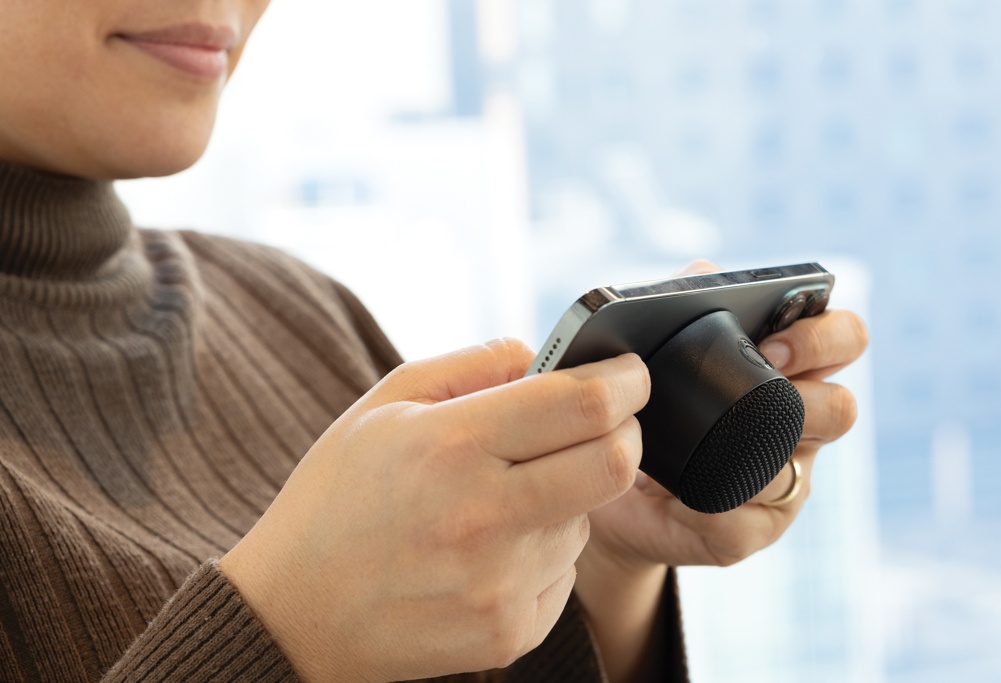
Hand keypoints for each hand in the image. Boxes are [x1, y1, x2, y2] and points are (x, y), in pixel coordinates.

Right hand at [220, 339, 649, 682]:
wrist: (293, 614)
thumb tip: (541, 354)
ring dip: (570, 495)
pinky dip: (545, 549)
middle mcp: (483, 517)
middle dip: (624, 432)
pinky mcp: (512, 633)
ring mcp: (501, 584)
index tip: (629, 374)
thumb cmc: (337, 497)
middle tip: (602, 423)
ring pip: (588, 519)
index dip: (624, 380)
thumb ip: (471, 365)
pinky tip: (491, 549)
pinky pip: (565, 572)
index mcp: (450, 446)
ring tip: (506, 497)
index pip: (582, 403)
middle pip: (614, 463)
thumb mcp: (384, 405)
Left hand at [573, 260, 867, 681]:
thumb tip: (703, 271)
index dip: (826, 337)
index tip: (774, 343)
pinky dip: (712, 509)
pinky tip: (680, 497)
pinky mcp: (749, 531)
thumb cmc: (647, 402)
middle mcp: (799, 426)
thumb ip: (686, 302)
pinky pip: (745, 524)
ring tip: (711, 444)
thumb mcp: (661, 347)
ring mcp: (782, 482)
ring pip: (798, 473)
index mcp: (790, 371)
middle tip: (761, 379)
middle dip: (808, 396)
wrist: (609, 478)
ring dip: (758, 455)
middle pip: (843, 408)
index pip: (844, 340)